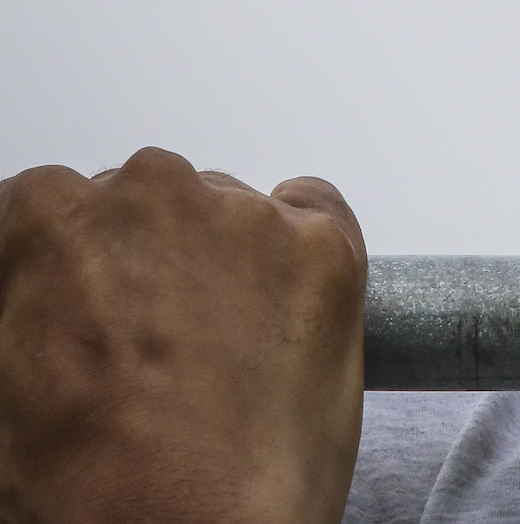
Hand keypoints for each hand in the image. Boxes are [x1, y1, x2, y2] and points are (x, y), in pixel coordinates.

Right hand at [0, 147, 365, 523]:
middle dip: (141, 255)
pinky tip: (281, 310)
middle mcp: (152, 195)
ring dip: (218, 255)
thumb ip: (24, 314)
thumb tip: (44, 309)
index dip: (58, 264)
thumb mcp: (3, 393)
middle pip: (142, 199)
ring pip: (223, 206)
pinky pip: (309, 209)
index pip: (45, 204)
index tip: (73, 301)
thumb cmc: (94, 485)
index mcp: (56, 224)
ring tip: (220, 349)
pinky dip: (298, 243)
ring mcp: (246, 215)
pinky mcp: (326, 244)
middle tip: (150, 339)